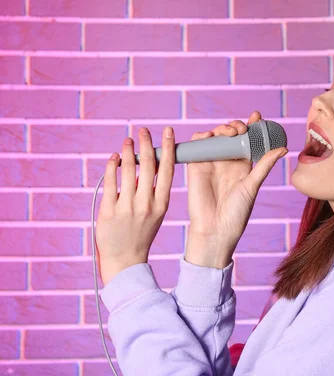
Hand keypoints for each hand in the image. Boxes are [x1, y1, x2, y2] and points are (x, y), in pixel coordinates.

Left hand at [95, 126, 175, 284]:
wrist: (125, 259)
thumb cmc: (141, 232)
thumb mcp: (156, 212)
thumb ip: (154, 190)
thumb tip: (149, 163)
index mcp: (161, 203)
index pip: (168, 170)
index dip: (168, 148)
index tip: (168, 132)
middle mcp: (146, 203)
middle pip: (148, 166)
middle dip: (146, 144)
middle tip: (144, 130)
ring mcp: (127, 207)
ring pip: (128, 170)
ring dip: (128, 151)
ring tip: (128, 139)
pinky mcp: (109, 210)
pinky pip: (111, 182)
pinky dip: (112, 166)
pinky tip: (114, 158)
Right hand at [185, 111, 287, 268]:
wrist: (216, 229)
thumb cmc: (237, 212)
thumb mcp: (253, 185)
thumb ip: (264, 165)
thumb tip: (283, 149)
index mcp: (243, 165)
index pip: (248, 140)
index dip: (252, 126)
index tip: (258, 117)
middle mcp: (227, 161)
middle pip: (231, 134)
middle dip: (237, 125)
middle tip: (243, 128)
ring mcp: (212, 162)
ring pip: (215, 136)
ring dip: (222, 128)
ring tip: (232, 132)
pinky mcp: (196, 165)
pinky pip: (197, 144)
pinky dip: (203, 136)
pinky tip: (211, 136)